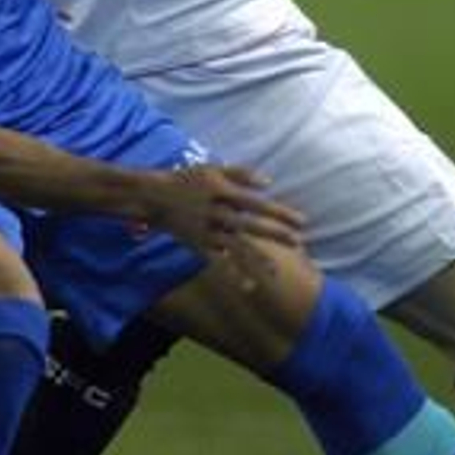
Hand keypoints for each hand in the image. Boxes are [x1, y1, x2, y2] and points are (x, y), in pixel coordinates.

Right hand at [135, 164, 302, 288]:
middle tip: (298, 242)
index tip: (301, 221)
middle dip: (275, 235)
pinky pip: (218, 262)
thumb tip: (269, 182)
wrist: (153, 196)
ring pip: (235, 247)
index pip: (257, 204)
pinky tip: (248, 286)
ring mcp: (207, 231)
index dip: (280, 213)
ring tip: (276, 274)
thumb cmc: (188, 179)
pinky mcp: (198, 245)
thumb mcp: (214, 168)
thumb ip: (242, 173)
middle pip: (250, 226)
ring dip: (257, 260)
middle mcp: (216, 212)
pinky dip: (233, 274)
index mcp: (222, 192)